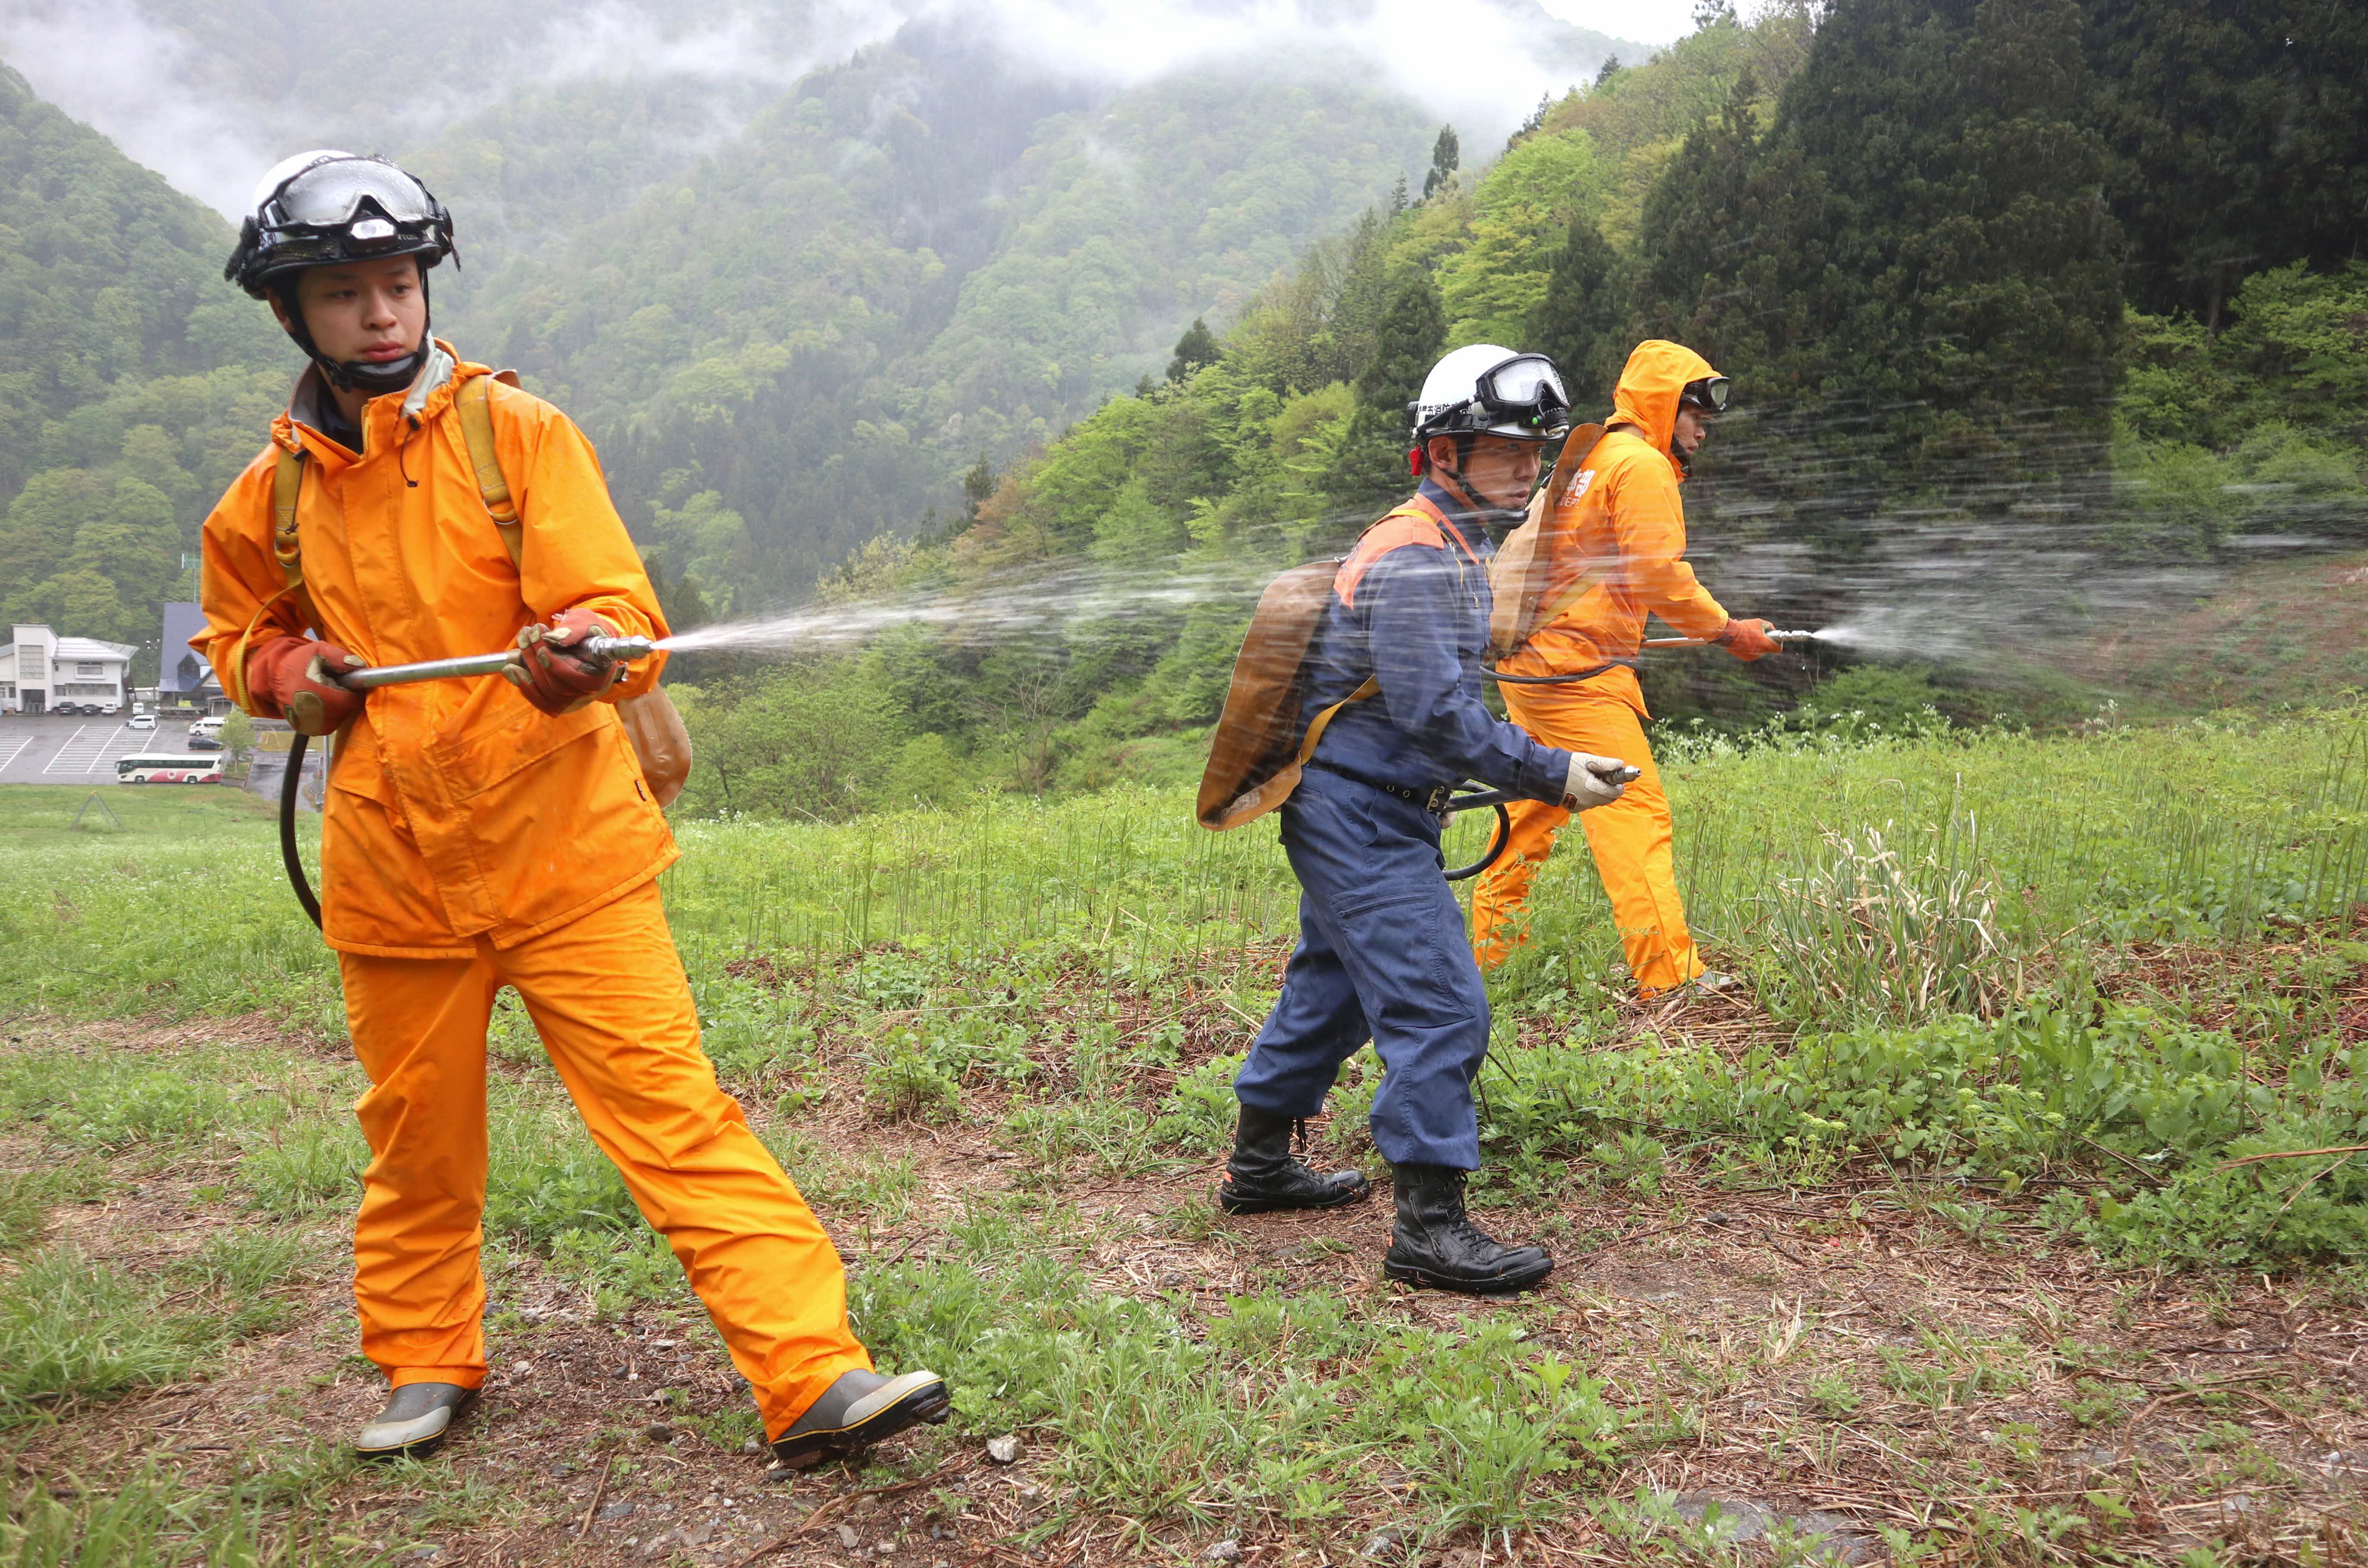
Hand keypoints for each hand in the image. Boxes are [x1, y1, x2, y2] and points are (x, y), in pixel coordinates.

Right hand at [247, 636, 366, 735]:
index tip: (349, 683)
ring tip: (327, 694)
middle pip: (344, 711)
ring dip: (338, 708)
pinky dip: (329, 716)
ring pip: (336, 720)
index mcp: (314, 693)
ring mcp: (305, 723)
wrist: (271, 674)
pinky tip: (321, 703)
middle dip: (345, 699)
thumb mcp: (318, 651)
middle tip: (336, 686)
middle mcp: (309, 713)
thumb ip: (339, 657)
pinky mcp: (303, 728)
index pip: (348, 701)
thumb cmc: (297, 661)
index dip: (353, 692)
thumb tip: (359, 666)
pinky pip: (326, 726)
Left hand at [504, 608, 617, 714]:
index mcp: (601, 673)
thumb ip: (574, 630)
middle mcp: (589, 691)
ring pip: (547, 692)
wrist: (587, 639)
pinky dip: (525, 687)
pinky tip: (512, 670)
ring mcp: (573, 698)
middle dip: (538, 660)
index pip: (578, 678)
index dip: (557, 666)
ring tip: (520, 645)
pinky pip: (541, 701)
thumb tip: (555, 639)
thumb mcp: (586, 622)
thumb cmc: (588, 630)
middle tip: (528, 635)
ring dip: (529, 669)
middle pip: (558, 686)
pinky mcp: (560, 701)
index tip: (543, 646)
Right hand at [1561, 752, 1634, 810]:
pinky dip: (1590, 797)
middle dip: (1610, 789)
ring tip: (1590, 781)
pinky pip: (1589, 803)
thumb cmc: (1568, 765)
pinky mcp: (1575, 808)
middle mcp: (1589, 800)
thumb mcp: (1587, 760)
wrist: (1547, 775)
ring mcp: (1582, 806)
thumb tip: (1621, 764)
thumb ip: (1606, 763)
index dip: (1618, 785)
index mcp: (1593, 788)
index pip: (1616, 792)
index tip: (1613, 777)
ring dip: (1600, 793)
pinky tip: (1581, 787)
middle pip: (1609, 799)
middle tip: (1602, 778)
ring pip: (1599, 801)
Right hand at [1713, 617, 1780, 661]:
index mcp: (1766, 645)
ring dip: (1755, 645)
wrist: (1729, 634)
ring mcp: (1752, 656)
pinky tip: (1743, 640)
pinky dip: (1748, 647)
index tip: (1775, 639)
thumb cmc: (1745, 627)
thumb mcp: (1758, 622)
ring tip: (1748, 636)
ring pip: (1758, 650)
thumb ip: (1768, 626)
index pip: (1778, 648)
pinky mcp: (1744, 657)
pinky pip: (1749, 652)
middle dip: (1764, 642)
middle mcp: (1760, 653)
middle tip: (1758, 635)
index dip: (1778, 643)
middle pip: (1766, 648)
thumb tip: (1771, 630)